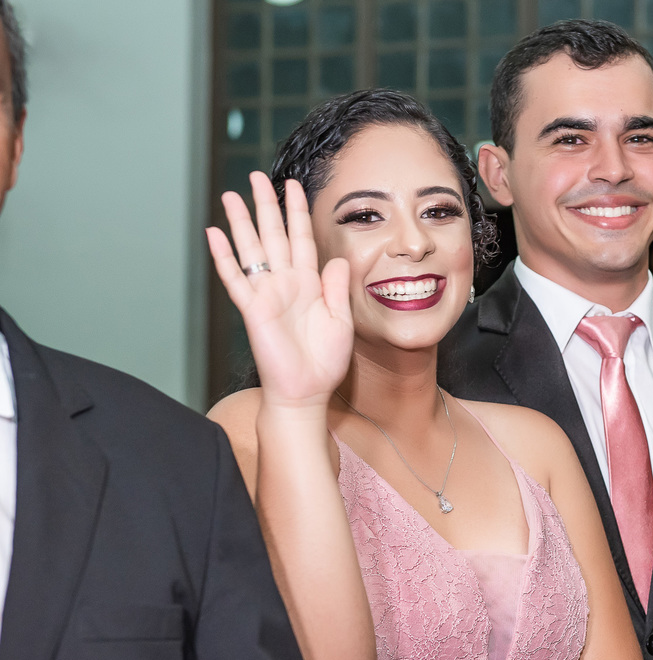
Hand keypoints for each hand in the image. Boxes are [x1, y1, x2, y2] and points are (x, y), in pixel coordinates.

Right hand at [207, 172, 352, 409]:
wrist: (306, 391)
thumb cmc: (324, 361)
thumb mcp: (341, 321)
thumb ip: (337, 289)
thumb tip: (336, 259)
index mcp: (309, 283)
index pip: (301, 238)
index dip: (296, 212)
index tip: (293, 186)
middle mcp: (285, 283)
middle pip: (273, 235)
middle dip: (265, 205)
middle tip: (256, 176)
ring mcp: (266, 294)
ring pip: (251, 250)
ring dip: (241, 222)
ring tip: (231, 195)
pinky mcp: (252, 309)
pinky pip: (235, 278)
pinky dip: (224, 257)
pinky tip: (214, 234)